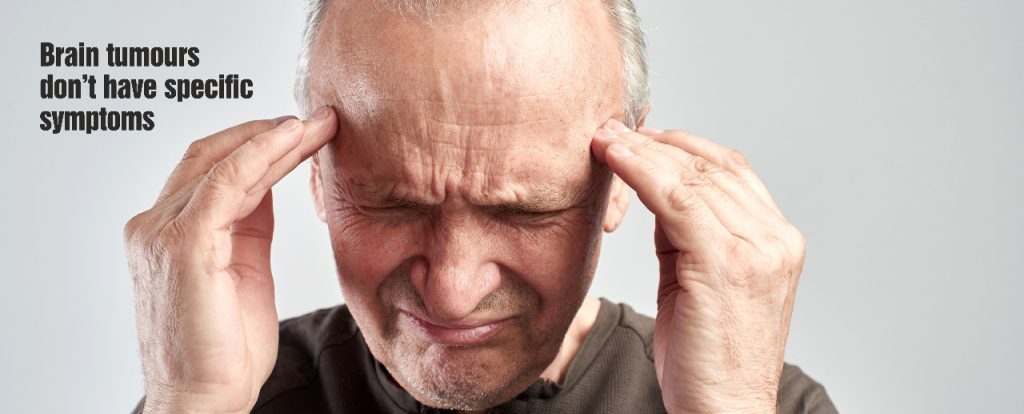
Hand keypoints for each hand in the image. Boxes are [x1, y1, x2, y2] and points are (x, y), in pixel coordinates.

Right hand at [123, 107, 336, 412]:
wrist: (205, 399)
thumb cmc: (225, 350)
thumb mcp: (246, 271)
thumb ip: (250, 226)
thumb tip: (270, 185)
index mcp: (172, 232)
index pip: (213, 169)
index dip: (259, 144)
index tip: (306, 131)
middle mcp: (156, 225)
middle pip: (213, 156)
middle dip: (269, 132)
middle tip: (321, 119)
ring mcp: (162, 232)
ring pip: (222, 162)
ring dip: (274, 138)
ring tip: (319, 125)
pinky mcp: (183, 243)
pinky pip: (226, 183)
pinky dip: (260, 154)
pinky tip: (292, 138)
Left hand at [591, 119, 804, 412]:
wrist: (726, 411)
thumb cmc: (709, 357)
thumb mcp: (700, 282)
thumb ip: (687, 235)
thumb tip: (656, 191)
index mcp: (776, 240)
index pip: (730, 170)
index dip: (682, 147)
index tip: (639, 136)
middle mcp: (774, 238)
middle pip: (712, 167)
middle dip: (656, 142)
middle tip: (612, 128)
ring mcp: (757, 248)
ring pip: (693, 177)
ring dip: (643, 151)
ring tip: (604, 138)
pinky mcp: (728, 262)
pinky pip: (677, 200)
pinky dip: (642, 171)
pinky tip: (614, 158)